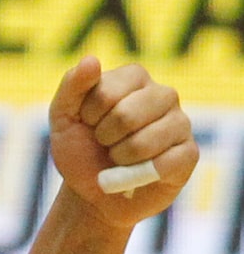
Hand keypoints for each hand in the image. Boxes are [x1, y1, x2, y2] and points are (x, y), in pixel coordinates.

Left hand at [50, 57, 196, 228]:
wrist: (91, 194)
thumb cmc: (80, 150)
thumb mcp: (63, 119)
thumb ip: (72, 87)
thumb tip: (91, 59)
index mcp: (135, 78)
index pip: (106, 92)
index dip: (88, 116)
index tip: (88, 123)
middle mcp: (164, 94)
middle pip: (127, 115)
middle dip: (103, 139)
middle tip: (104, 144)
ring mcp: (180, 123)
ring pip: (144, 142)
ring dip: (118, 160)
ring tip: (118, 160)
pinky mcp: (188, 153)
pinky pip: (164, 164)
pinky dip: (137, 177)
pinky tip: (135, 175)